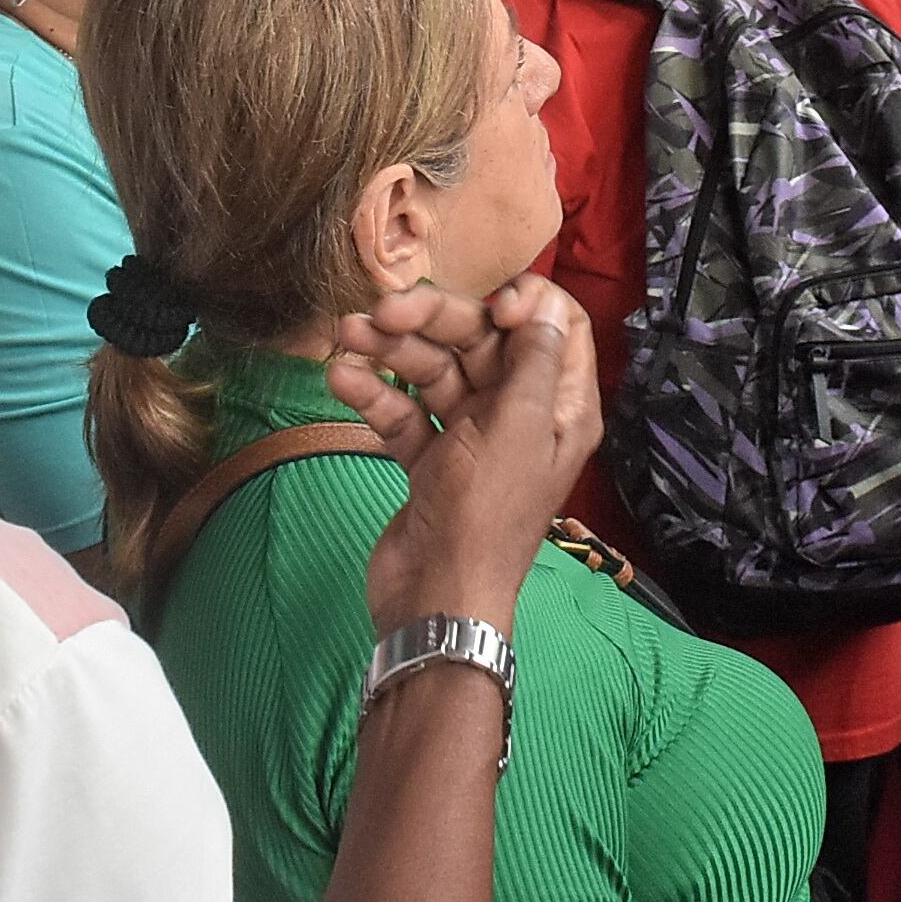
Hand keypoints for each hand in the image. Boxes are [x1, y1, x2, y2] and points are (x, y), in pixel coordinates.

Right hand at [331, 275, 600, 638]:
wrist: (435, 598)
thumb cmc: (486, 513)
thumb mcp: (520, 429)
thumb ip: (533, 361)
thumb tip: (544, 305)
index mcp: (560, 406)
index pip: (555, 328)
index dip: (524, 304)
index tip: (490, 304)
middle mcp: (519, 415)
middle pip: (481, 342)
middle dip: (433, 320)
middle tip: (382, 311)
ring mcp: (471, 436)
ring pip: (434, 372)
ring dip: (390, 350)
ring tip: (346, 334)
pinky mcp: (430, 458)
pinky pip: (404, 411)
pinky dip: (375, 393)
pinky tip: (340, 378)